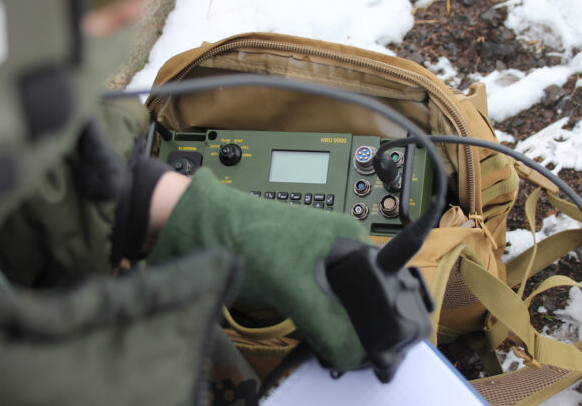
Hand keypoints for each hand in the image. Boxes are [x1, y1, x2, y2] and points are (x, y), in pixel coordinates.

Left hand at [150, 167, 371, 368]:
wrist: (200, 228)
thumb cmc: (244, 237)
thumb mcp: (293, 286)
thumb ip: (328, 322)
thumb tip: (354, 354)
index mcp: (349, 237)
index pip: (381, 287)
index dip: (376, 321)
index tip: (367, 349)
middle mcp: (337, 245)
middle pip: (360, 299)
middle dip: (352, 327)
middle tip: (339, 349)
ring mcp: (315, 259)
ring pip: (337, 304)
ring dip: (331, 326)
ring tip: (321, 340)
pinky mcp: (296, 272)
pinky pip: (317, 304)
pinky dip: (314, 321)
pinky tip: (307, 332)